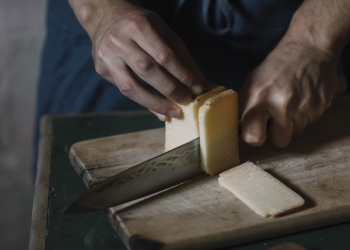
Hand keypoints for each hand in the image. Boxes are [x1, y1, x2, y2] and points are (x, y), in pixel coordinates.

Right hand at [72, 0, 204, 119]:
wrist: (106, 17)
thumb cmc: (141, 25)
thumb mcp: (163, 31)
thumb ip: (180, 56)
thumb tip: (199, 83)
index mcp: (138, 26)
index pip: (163, 54)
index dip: (182, 74)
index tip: (197, 88)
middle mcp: (119, 41)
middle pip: (147, 70)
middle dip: (171, 89)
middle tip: (187, 100)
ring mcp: (107, 57)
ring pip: (131, 87)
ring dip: (156, 103)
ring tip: (174, 112)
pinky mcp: (102, 69)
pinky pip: (125, 91)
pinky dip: (145, 103)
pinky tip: (159, 111)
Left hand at [240, 39, 345, 146]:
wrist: (309, 48)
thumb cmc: (276, 66)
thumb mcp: (252, 82)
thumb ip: (246, 106)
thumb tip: (241, 128)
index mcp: (259, 98)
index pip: (253, 136)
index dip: (254, 138)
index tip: (256, 132)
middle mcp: (282, 105)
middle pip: (280, 142)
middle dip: (277, 134)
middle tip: (275, 120)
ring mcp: (304, 107)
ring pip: (297, 133)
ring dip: (292, 124)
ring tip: (290, 104)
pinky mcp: (320, 106)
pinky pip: (310, 123)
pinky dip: (305, 116)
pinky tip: (302, 99)